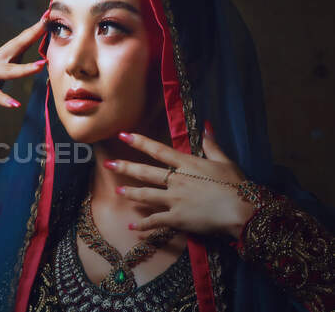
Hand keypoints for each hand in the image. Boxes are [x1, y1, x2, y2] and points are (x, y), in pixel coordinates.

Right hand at [0, 16, 47, 110]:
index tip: (48, 16)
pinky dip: (3, 100)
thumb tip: (21, 59)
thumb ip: (5, 65)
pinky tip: (15, 105)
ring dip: (24, 69)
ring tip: (41, 66)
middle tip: (46, 22)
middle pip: (15, 46)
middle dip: (31, 35)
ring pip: (7, 70)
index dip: (34, 30)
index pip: (19, 41)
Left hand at [104, 124, 254, 238]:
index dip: (139, 142)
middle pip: (145, 172)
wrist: (242, 210)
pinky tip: (131, 226)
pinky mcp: (177, 218)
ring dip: (130, 193)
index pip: (158, 150)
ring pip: (146, 195)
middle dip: (125, 168)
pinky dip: (143, 224)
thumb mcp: (224, 161)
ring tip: (117, 192)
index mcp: (187, 164)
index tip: (123, 135)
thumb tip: (205, 125)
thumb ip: (211, 144)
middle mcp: (176, 180)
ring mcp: (175, 199)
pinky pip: (156, 221)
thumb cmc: (236, 185)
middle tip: (108, 165)